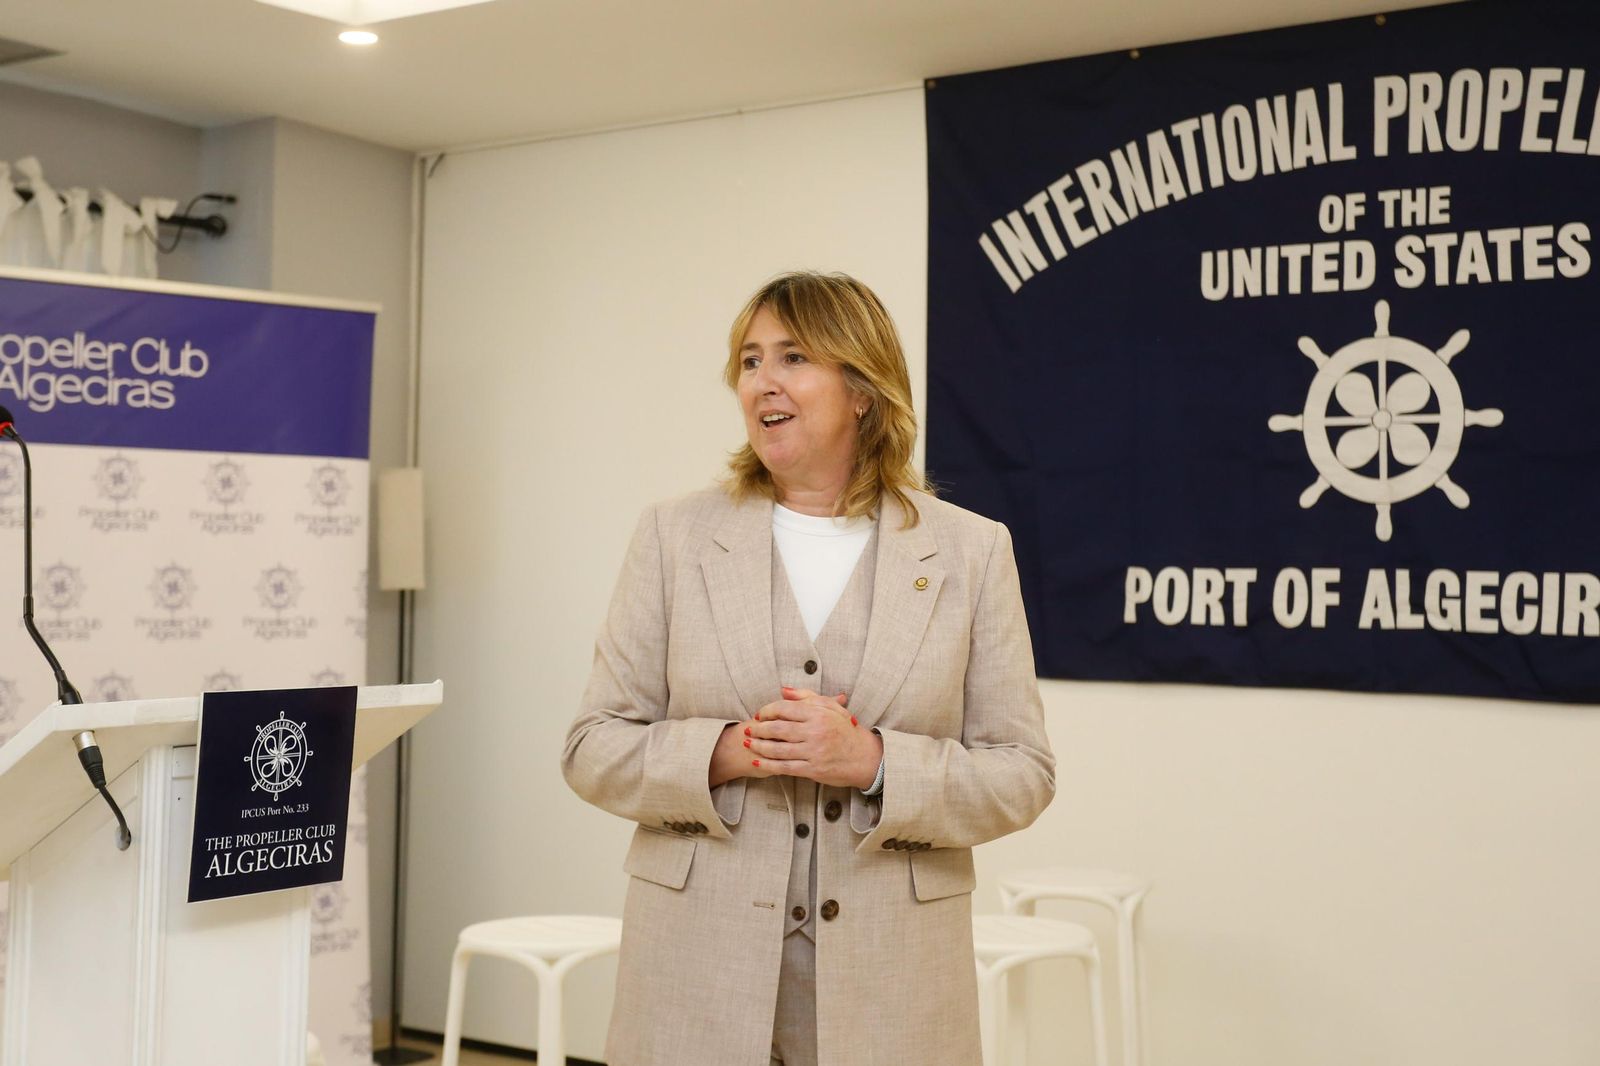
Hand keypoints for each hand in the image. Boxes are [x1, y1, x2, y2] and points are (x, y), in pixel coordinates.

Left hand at [745, 687, 881, 789]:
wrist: (866, 758)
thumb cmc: (846, 730)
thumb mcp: (831, 708)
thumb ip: (806, 697)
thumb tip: (783, 690)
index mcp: (818, 714)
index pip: (784, 708)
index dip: (767, 711)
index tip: (759, 715)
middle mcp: (815, 732)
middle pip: (777, 728)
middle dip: (759, 729)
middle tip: (748, 729)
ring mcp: (813, 751)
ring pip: (778, 748)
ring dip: (759, 746)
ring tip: (747, 744)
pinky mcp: (813, 769)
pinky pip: (785, 767)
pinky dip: (768, 764)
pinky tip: (757, 761)